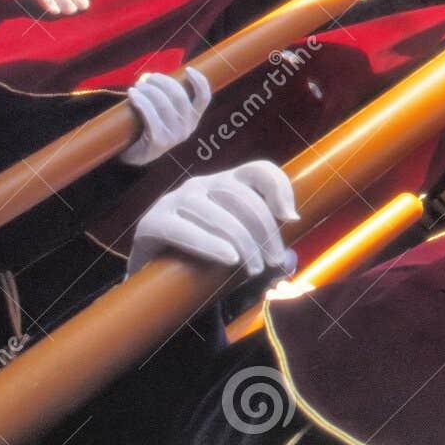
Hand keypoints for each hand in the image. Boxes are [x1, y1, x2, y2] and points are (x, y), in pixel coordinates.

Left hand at [119, 68, 211, 164]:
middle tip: (148, 78)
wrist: (136, 155)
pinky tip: (132, 94)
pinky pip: (150, 116)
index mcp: (193, 118)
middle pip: (180, 96)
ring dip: (149, 90)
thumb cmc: (149, 127)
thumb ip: (165, 96)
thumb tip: (150, 76)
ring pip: (164, 104)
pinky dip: (141, 101)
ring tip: (137, 86)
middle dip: (163, 82)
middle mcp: (188, 127)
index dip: (199, 81)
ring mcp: (174, 136)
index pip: (204, 98)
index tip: (187, 69)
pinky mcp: (159, 141)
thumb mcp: (165, 114)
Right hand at [128, 161, 298, 276]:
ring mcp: (175, 200)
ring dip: (244, 243)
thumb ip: (261, 247)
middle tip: (274, 261)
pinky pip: (183, 229)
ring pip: (218, 214)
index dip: (280, 188)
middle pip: (243, 196)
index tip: (291, 220)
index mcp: (225, 182)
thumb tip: (290, 260)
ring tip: (255, 269)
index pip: (259, 170)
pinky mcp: (153, 222)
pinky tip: (229, 259)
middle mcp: (201, 184)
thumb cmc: (205, 256)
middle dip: (265, 231)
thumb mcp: (237, 246)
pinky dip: (210, 244)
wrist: (154, 274)